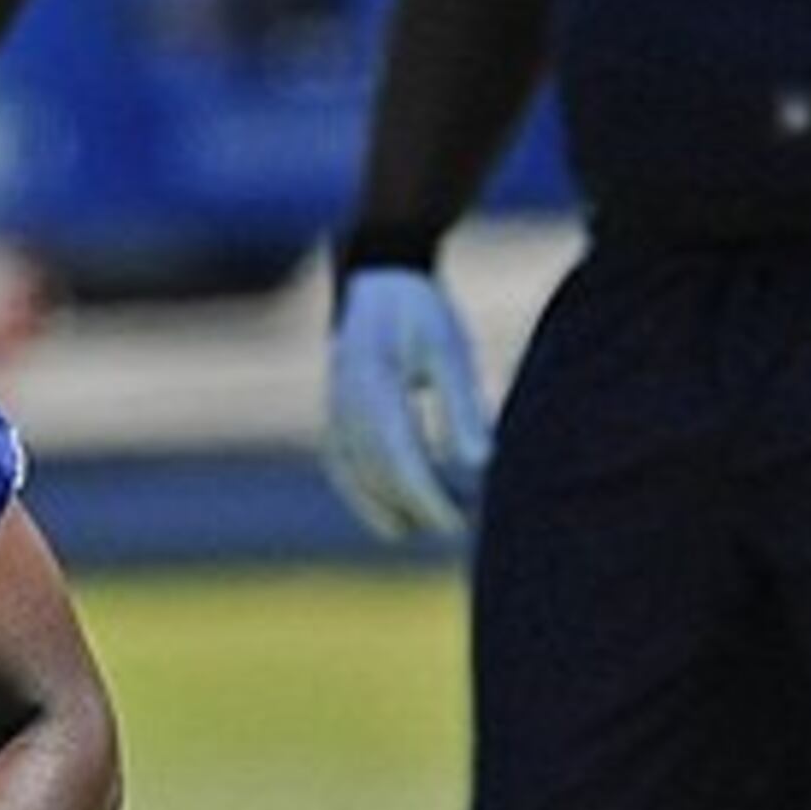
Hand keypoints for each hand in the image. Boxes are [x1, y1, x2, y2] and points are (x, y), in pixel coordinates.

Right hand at [323, 267, 490, 539]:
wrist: (375, 280)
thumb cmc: (421, 313)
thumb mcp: (450, 352)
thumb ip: (461, 407)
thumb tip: (480, 464)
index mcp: (373, 385)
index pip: (401, 457)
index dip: (427, 497)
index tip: (458, 523)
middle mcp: (343, 405)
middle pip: (378, 473)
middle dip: (415, 506)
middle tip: (458, 529)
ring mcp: (331, 412)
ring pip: (356, 475)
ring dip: (388, 506)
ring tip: (426, 528)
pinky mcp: (330, 418)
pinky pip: (343, 467)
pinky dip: (364, 494)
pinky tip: (392, 514)